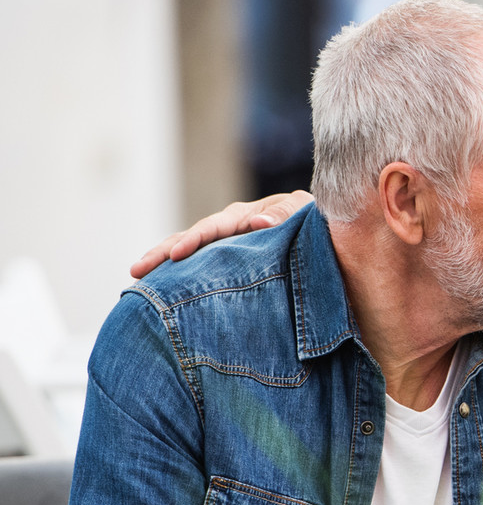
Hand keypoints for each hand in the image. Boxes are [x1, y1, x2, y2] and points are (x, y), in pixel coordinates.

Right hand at [130, 191, 313, 277]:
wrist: (324, 235)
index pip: (211, 228)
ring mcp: (225, 248)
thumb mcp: (303, 212)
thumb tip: (257, 223)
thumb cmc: (312, 220)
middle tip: (136, 270)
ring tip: (138, 280)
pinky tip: (162, 292)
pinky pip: (201, 270)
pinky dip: (180, 278)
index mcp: (243, 216)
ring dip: (163, 265)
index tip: (176, 255)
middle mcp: (228, 230)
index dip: (193, 240)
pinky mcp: (227, 265)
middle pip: (188, 239)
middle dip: (162, 253)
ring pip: (189, 255)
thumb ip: (284, 215)